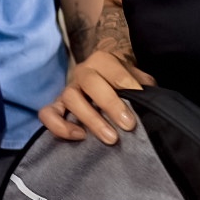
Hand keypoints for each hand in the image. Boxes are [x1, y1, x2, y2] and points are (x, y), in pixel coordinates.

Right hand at [37, 51, 154, 144]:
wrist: (105, 83)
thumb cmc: (124, 84)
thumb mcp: (137, 79)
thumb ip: (144, 85)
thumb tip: (152, 99)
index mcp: (103, 61)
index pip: (113, 69)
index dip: (128, 84)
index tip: (141, 99)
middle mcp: (82, 72)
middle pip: (90, 82)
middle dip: (110, 104)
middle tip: (129, 125)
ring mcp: (68, 89)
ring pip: (70, 98)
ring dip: (91, 118)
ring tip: (111, 138)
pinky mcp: (57, 107)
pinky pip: (48, 114)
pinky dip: (59, 126)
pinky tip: (79, 136)